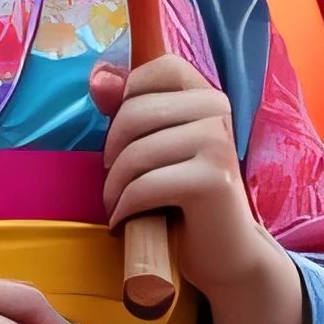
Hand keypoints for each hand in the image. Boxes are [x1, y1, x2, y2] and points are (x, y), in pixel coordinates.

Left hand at [91, 56, 282, 305]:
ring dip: (114, 188)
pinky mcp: (214, 180)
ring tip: (118, 206)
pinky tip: (124, 221)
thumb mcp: (156, 147)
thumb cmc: (185, 200)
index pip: (156, 70)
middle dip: (112, 154)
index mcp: (207, 94)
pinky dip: (124, 208)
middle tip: (115, 183)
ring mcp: (219, 143)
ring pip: (136, 153)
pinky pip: (145, 186)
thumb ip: (126, 108)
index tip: (124, 141)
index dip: (126, 101)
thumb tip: (97, 76)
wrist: (226, 253)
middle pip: (135, 112)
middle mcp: (218, 110)